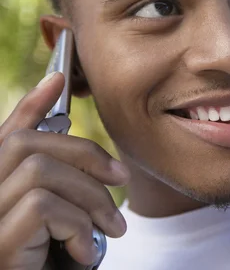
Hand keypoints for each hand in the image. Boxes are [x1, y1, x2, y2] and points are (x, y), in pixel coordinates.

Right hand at [0, 72, 129, 269]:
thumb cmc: (50, 269)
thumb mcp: (61, 222)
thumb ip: (62, 182)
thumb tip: (73, 133)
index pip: (5, 135)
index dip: (31, 103)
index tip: (60, 77)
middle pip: (26, 145)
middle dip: (84, 154)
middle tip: (120, 179)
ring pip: (41, 172)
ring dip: (90, 198)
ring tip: (110, 229)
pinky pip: (42, 208)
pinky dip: (76, 225)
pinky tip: (84, 252)